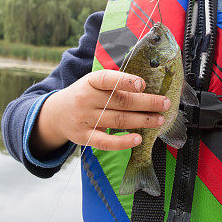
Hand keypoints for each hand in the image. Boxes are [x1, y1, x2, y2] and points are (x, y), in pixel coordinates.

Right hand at [31, 69, 169, 152]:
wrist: (56, 114)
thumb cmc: (83, 95)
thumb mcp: (92, 82)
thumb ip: (114, 83)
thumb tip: (146, 87)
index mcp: (90, 82)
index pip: (107, 79)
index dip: (125, 81)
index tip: (142, 84)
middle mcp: (86, 99)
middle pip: (120, 102)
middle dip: (146, 103)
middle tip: (165, 104)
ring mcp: (85, 119)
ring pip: (118, 121)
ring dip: (142, 120)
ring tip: (159, 119)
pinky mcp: (84, 137)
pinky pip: (106, 142)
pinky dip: (123, 142)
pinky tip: (138, 139)